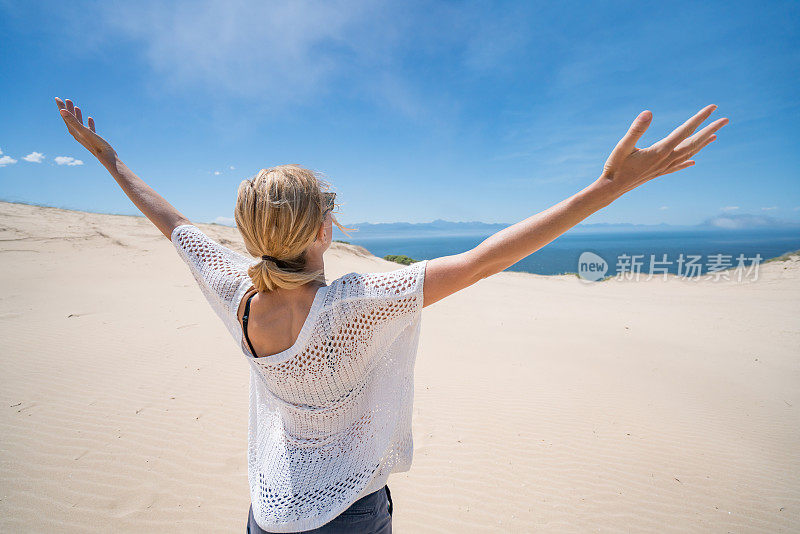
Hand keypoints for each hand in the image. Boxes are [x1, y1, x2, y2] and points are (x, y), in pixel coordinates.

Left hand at [55, 97, 116, 162]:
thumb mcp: (84, 131)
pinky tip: (90, 118)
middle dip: (68, 109)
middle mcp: (78, 134)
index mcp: (74, 131)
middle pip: (71, 119)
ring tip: (77, 107)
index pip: (65, 117)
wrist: (107, 158)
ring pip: (79, 123)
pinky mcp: (93, 138)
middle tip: (68, 100)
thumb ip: (73, 121)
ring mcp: (85, 136)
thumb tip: (61, 111)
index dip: (60, 107)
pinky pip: (89, 128)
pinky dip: (88, 122)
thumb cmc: (96, 145)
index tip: (57, 98)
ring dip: (77, 115)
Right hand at [597, 105, 727, 197]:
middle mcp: (666, 159)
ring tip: (715, 136)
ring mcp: (663, 167)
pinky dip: (688, 162)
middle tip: (725, 119)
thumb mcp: (623, 145)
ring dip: (702, 144)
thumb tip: (648, 112)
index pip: (685, 130)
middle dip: (710, 130)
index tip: (713, 107)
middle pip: (694, 143)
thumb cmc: (615, 167)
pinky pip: (678, 166)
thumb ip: (636, 129)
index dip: (700, 118)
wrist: (611, 190)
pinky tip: (694, 161)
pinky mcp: (658, 173)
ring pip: (689, 154)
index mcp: (660, 150)